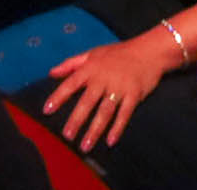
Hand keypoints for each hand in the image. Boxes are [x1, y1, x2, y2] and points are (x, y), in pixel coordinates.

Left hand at [43, 32, 181, 150]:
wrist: (149, 50)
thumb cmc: (119, 53)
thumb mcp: (94, 53)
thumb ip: (72, 63)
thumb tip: (51, 72)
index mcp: (91, 68)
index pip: (71, 83)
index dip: (59, 96)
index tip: (47, 110)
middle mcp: (104, 78)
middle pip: (87, 101)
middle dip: (76, 120)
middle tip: (67, 136)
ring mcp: (120, 87)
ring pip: (105, 111)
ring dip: (95, 130)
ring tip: (85, 146)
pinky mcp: (134, 94)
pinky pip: (124, 114)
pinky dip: (118, 128)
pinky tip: (110, 141)